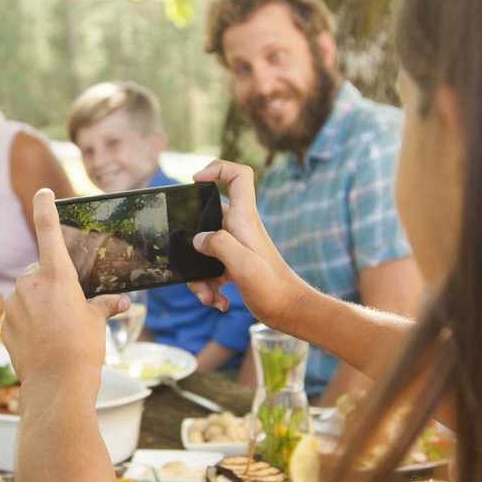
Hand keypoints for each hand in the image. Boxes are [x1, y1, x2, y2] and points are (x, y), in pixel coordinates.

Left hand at [4, 188, 124, 398]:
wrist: (56, 385)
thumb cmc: (82, 350)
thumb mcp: (97, 323)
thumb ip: (104, 305)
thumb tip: (122, 301)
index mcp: (56, 276)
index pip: (48, 231)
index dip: (45, 208)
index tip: (43, 193)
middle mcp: (30, 284)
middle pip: (38, 271)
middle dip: (50, 284)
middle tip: (67, 308)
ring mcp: (13, 304)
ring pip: (26, 293)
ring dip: (38, 304)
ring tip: (56, 330)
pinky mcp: (4, 324)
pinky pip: (17, 314)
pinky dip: (27, 322)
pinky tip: (42, 340)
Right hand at [189, 160, 311, 329]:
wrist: (290, 312)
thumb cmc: (272, 288)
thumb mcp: (243, 264)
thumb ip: (218, 245)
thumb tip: (197, 239)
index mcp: (244, 220)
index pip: (239, 177)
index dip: (217, 169)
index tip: (196, 180)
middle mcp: (240, 228)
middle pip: (206, 219)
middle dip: (192, 245)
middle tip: (190, 265)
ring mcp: (236, 246)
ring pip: (204, 249)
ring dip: (199, 276)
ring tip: (209, 297)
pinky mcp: (234, 265)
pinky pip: (210, 269)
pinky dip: (208, 287)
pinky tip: (218, 302)